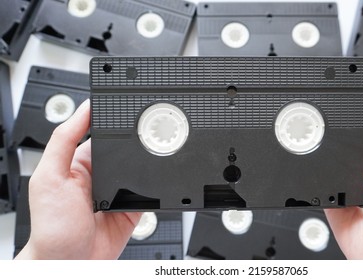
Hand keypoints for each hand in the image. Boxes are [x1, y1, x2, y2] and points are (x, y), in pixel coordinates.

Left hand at [15, 100, 141, 259]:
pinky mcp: (133, 208)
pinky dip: (156, 186)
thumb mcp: (50, 176)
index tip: (124, 106)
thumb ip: (64, 140)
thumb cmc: (52, 227)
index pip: (97, 133)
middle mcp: (100, 176)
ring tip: (156, 153)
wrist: (71, 263)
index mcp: (78, 163)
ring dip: (148, 163)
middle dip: (136, 141)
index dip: (110, 120)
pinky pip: (150, 192)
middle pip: (124, 150)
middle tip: (148, 130)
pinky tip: (157, 181)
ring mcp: (118, 192)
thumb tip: (84, 110)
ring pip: (140, 169)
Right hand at [325, 98, 362, 258]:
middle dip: (338, 130)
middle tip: (326, 123)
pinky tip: (316, 170)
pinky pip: (318, 179)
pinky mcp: (331, 197)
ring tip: (319, 145)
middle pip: (347, 138)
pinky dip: (315, 173)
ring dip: (324, 151)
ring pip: (330, 156)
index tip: (346, 101)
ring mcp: (347, 182)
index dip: (360, 113)